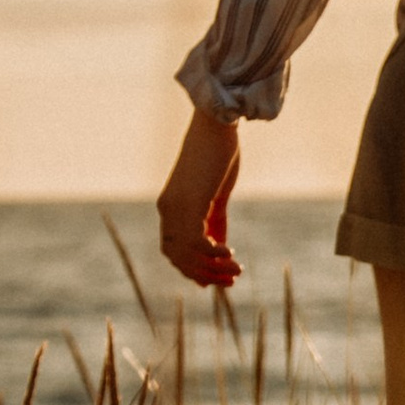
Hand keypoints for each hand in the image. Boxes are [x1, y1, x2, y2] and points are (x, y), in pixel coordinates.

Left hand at [158, 107, 240, 291]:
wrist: (215, 124)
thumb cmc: (218, 152)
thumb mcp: (216, 192)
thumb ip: (214, 219)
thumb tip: (219, 244)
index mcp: (171, 206)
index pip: (172, 249)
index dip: (190, 269)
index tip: (213, 281)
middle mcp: (167, 210)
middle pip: (177, 257)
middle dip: (204, 274)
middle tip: (230, 281)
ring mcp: (175, 208)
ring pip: (186, 254)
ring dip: (211, 269)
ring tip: (236, 271)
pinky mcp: (189, 203)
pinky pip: (196, 242)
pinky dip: (213, 254)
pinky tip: (231, 254)